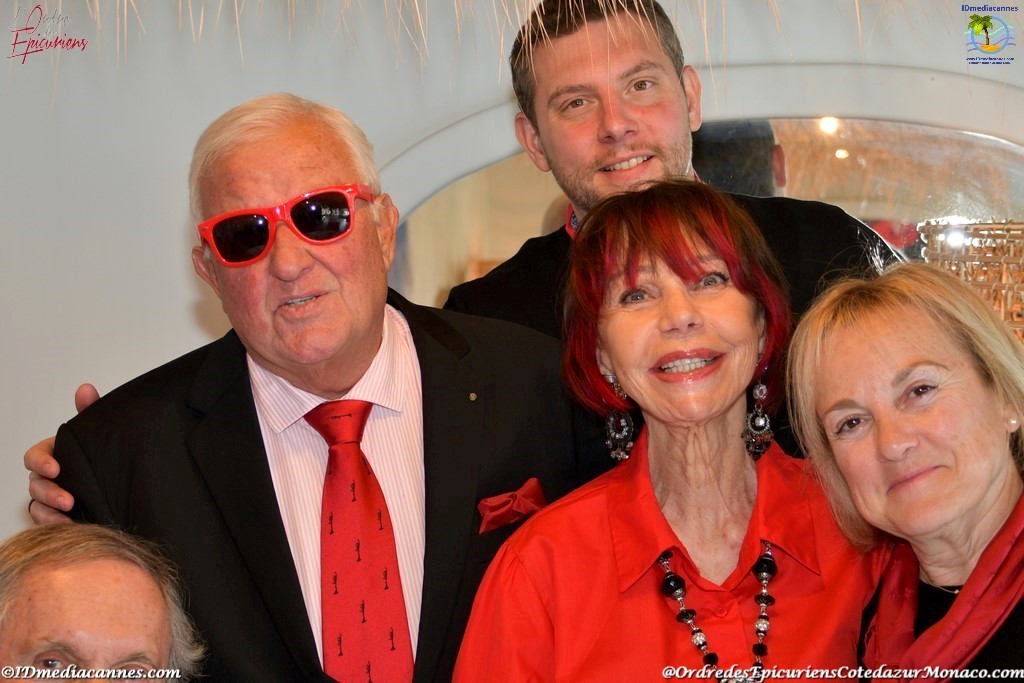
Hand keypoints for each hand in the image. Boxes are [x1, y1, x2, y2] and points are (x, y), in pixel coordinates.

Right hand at [25, 383, 100, 523]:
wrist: (121, 481)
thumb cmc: (102, 453)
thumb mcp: (96, 433)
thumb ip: (89, 411)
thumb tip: (85, 389)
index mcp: (52, 454)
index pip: (34, 457)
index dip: (40, 463)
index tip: (56, 469)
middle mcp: (47, 477)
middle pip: (35, 485)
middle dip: (50, 492)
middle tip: (69, 500)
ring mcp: (51, 498)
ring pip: (38, 506)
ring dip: (50, 513)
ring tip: (70, 517)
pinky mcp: (59, 516)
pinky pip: (48, 523)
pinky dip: (57, 525)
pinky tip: (71, 527)